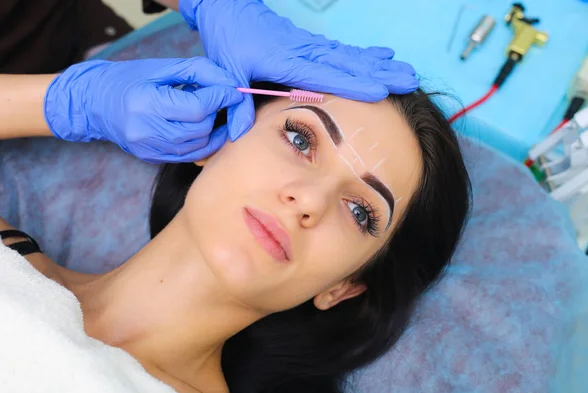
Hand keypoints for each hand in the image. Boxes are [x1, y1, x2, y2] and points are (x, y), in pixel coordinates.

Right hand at [44, 57, 242, 162]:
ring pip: (198, 146)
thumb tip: (231, 84)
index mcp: (146, 103)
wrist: (94, 102)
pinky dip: (202, 143)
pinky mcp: (151, 157)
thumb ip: (198, 72)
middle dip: (217, 114)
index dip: (220, 99)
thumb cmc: (129, 78)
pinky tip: (205, 129)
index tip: (233, 91)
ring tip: (213, 113)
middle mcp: (145, 130)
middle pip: (200, 129)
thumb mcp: (162, 67)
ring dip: (213, 130)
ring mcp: (148, 148)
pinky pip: (188, 156)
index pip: (197, 108)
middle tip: (221, 100)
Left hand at [179, 0, 418, 140]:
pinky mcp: (310, 43)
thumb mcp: (228, 71)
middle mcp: (305, 52)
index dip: (354, 84)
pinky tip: (382, 55)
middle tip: (410, 81)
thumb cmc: (229, 39)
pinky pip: (342, 50)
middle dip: (380, 73)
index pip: (326, 76)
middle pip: (348, 64)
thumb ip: (237, 103)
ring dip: (379, 64)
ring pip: (350, 56)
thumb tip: (238, 134)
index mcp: (287, 61)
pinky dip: (364, 54)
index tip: (381, 91)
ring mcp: (310, 46)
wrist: (229, 6)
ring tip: (406, 71)